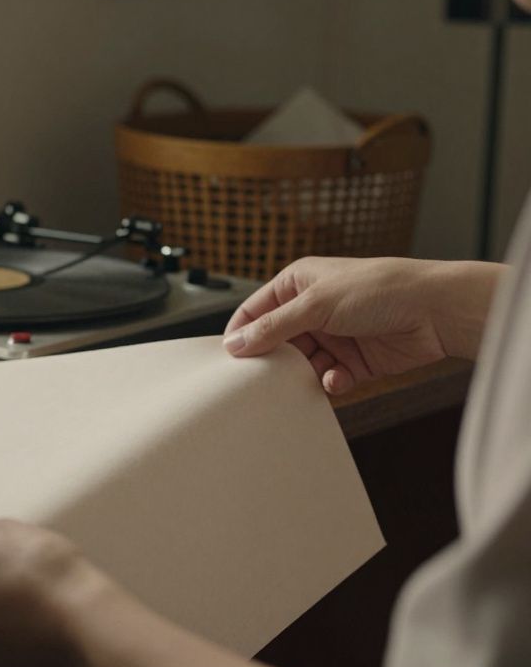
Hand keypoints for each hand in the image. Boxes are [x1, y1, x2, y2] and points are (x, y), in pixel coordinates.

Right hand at [223, 257, 501, 394]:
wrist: (436, 311)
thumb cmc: (382, 289)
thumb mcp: (316, 304)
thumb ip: (273, 327)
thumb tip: (236, 343)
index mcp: (298, 284)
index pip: (256, 310)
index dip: (241, 332)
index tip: (229, 357)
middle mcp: (314, 309)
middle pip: (276, 341)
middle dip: (272, 359)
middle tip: (261, 377)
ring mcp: (334, 336)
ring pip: (301, 364)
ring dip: (302, 374)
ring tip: (306, 377)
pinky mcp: (353, 360)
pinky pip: (328, 378)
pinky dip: (329, 382)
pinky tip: (337, 379)